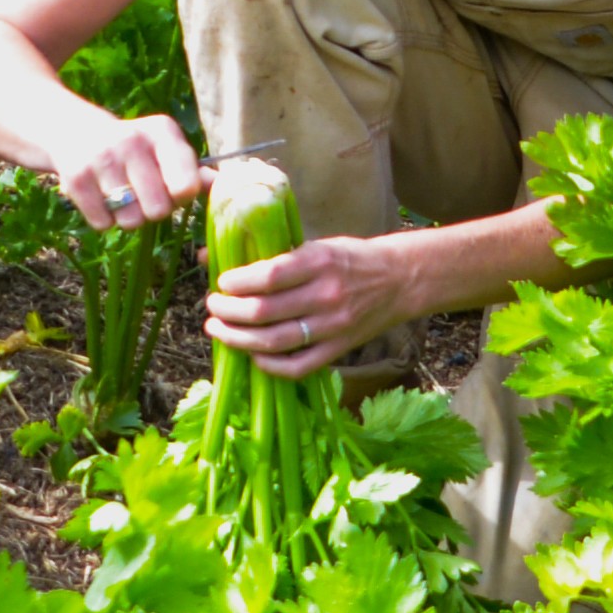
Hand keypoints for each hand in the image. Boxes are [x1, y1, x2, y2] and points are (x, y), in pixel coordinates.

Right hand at [52, 107, 209, 230]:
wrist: (72, 131)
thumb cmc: (133, 147)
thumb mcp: (164, 147)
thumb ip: (194, 170)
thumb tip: (227, 188)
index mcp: (162, 131)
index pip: (187, 186)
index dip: (180, 197)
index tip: (172, 189)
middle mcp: (132, 140)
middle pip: (159, 210)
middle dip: (153, 210)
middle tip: (142, 194)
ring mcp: (102, 159)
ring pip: (130, 220)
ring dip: (128, 216)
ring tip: (120, 194)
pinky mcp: (76, 179)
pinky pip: (103, 223)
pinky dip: (104, 219)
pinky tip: (100, 196)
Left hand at [209, 224, 425, 381]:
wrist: (399, 281)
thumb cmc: (351, 259)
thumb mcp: (316, 246)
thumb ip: (273, 255)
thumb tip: (214, 254)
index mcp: (319, 262)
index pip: (269, 276)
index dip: (238, 282)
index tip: (222, 282)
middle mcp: (325, 296)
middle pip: (265, 312)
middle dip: (228, 311)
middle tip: (212, 307)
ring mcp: (332, 326)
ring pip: (275, 341)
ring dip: (238, 339)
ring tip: (219, 330)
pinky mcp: (338, 349)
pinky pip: (298, 367)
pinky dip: (269, 365)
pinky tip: (252, 354)